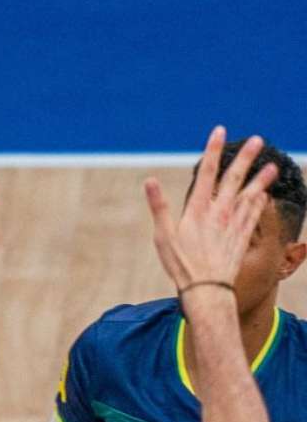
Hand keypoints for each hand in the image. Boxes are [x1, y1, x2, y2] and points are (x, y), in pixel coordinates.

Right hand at [145, 127, 276, 291]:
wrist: (207, 290)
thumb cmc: (180, 265)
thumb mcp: (163, 236)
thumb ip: (159, 206)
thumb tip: (149, 180)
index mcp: (197, 210)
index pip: (206, 173)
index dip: (212, 150)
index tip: (219, 131)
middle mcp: (219, 213)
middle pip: (234, 179)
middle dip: (245, 158)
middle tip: (257, 140)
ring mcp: (233, 225)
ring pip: (250, 196)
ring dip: (261, 180)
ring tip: (272, 167)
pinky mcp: (242, 238)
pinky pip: (254, 216)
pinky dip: (260, 203)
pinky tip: (265, 195)